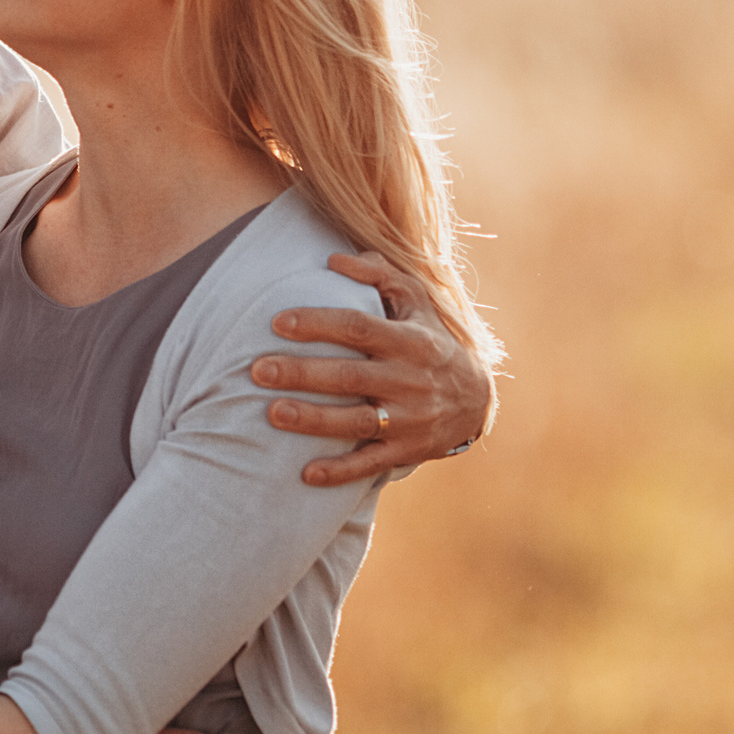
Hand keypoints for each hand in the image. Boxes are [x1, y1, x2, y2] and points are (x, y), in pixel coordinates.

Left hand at [254, 251, 497, 487]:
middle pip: (349, 376)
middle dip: (301, 373)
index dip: (318, 324)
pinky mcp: (406, 450)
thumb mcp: (416, 301)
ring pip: (355, 421)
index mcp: (410, 340)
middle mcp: (410, 380)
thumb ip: (379, 273)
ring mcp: (409, 419)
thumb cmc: (429, 340)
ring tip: (273, 413)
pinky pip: (369, 463)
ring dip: (312, 420)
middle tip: (257, 369)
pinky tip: (306, 473)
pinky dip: (339, 471)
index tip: (278, 322)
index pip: (358, 327)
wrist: (476, 400)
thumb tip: (333, 259)